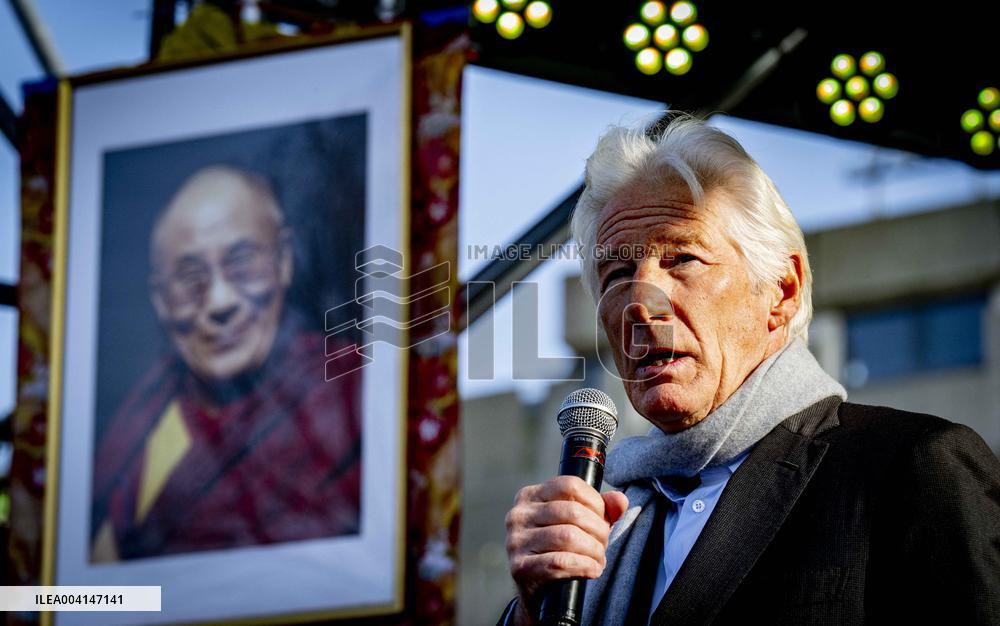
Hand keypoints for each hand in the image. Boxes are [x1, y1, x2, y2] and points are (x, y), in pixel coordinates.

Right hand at [504, 476, 628, 624]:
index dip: (595, 502)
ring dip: (594, 550)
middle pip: (573, 512)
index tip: (602, 519)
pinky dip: (586, 566)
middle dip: (598, 530)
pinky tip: (592, 570)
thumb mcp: (578, 524)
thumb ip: (602, 509)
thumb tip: (619, 500)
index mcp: (530, 496)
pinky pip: (562, 562)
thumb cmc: (558, 550)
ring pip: (569, 537)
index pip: (570, 485)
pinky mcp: (520, 568)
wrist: (534, 591)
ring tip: (598, 558)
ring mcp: (516, 541)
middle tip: (603, 544)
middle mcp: (518, 515)